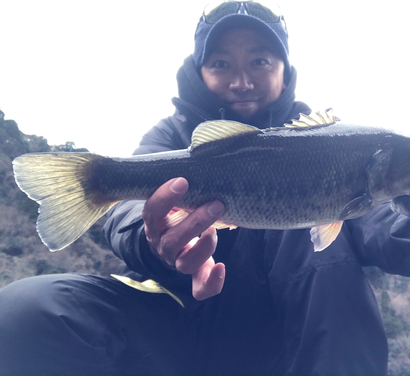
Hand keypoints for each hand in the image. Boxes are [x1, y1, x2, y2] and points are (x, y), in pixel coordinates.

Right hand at [142, 177, 225, 299]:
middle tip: (217, 204)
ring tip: (217, 230)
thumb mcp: (173, 201)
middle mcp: (163, 246)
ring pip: (186, 263)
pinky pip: (199, 289)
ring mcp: (178, 262)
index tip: (182, 181)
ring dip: (205, 246)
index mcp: (155, 225)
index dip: (164, 198)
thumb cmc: (177, 214)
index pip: (152, 212)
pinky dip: (212, 282)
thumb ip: (180, 188)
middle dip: (196, 222)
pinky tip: (221, 267)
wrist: (170, 243)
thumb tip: (201, 157)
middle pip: (173, 240)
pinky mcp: (194, 275)